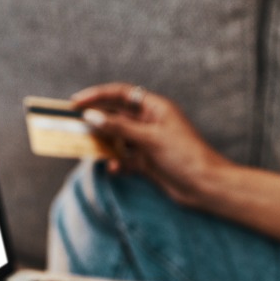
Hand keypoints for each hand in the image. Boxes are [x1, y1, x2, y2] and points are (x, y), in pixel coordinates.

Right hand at [72, 83, 231, 206]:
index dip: (98, 96)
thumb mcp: (150, 138)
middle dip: (98, 121)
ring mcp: (148, 144)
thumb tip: (91, 116)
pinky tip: (114, 168)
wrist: (205, 186)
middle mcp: (150, 123)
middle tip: (75, 126)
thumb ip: (120, 128)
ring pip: (118, 140)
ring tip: (89, 150)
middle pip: (117, 117)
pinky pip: (125, 160)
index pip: (122, 94)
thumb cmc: (185, 156)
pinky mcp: (147, 164)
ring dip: (105, 145)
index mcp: (155, 108)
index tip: (76, 103)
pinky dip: (117, 163)